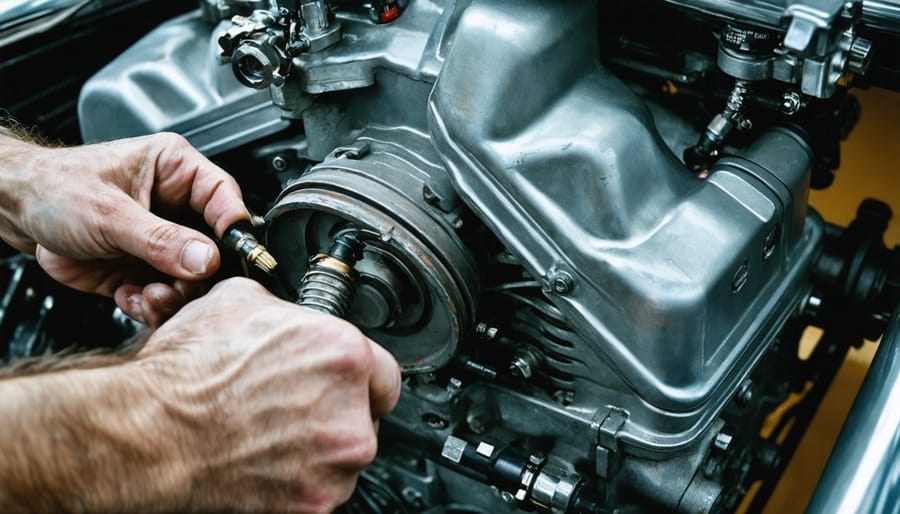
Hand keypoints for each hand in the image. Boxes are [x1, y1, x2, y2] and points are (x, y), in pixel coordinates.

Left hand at [0, 132, 247, 324]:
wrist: (12, 211)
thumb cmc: (54, 189)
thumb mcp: (109, 213)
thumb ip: (160, 239)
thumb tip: (207, 259)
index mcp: (175, 171)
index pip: (223, 198)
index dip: (233, 228)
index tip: (232, 256)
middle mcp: (174, 206)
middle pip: (213, 247)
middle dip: (198, 275)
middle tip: (181, 285)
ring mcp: (160, 242)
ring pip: (191, 278)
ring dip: (174, 295)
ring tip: (151, 295)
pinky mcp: (143, 269)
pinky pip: (164, 295)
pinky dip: (151, 305)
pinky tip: (130, 297)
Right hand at [134, 278, 401, 512]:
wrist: (149, 435)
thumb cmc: (187, 375)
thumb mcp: (240, 303)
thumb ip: (285, 312)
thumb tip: (289, 315)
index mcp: (343, 356)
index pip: (384, 372)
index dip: (360, 377)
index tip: (347, 384)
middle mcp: (349, 413)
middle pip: (367, 416)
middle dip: (338, 411)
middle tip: (297, 407)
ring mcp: (334, 465)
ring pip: (345, 455)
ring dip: (321, 447)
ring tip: (273, 433)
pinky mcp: (313, 503)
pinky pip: (321, 488)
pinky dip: (300, 479)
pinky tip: (266, 458)